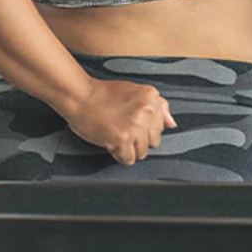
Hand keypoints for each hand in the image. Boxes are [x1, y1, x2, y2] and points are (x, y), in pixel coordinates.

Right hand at [60, 79, 176, 165]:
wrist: (79, 96)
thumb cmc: (102, 95)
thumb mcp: (134, 93)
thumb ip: (157, 107)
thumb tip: (172, 123)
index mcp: (151, 96)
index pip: (160, 126)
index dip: (144, 127)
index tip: (131, 119)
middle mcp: (146, 110)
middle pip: (154, 141)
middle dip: (139, 138)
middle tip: (122, 126)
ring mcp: (135, 125)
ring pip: (142, 152)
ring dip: (128, 148)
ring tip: (116, 132)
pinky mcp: (123, 138)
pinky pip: (129, 159)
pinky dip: (119, 154)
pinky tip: (111, 140)